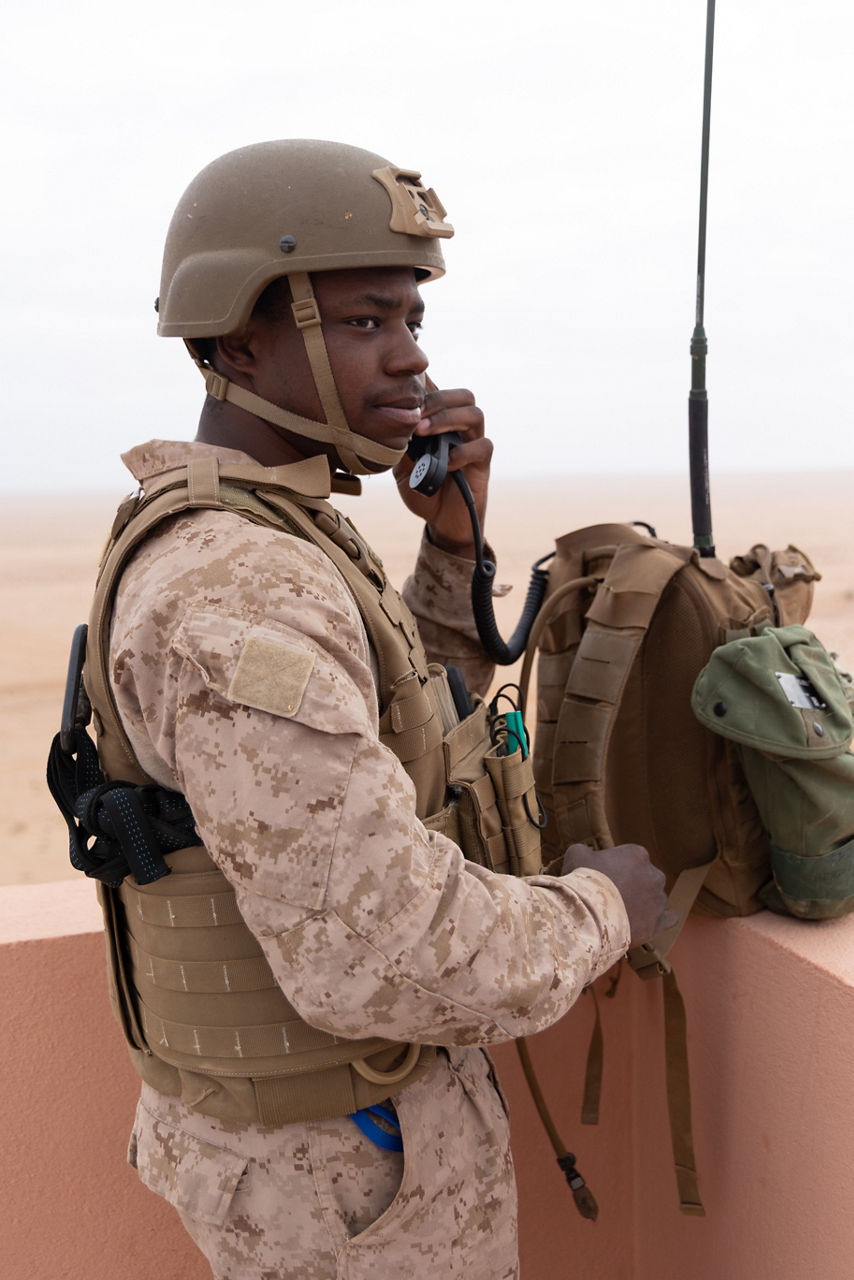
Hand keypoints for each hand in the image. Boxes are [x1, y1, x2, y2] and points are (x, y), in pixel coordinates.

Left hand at [393, 380, 491, 557]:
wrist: (441, 521)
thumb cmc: (423, 489)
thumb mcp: (402, 465)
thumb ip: (399, 444)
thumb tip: (386, 422)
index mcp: (442, 422)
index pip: (440, 391)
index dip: (426, 381)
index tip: (402, 384)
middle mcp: (461, 428)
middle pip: (464, 396)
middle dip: (438, 398)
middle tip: (414, 412)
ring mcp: (473, 444)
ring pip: (475, 414)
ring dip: (448, 418)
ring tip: (424, 431)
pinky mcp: (482, 466)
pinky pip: (483, 447)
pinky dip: (463, 451)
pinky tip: (444, 462)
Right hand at [561, 842, 675, 947]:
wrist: (587, 916)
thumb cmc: (582, 883)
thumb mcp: (576, 855)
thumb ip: (586, 851)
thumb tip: (586, 854)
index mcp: (637, 854)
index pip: (631, 858)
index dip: (616, 868)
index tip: (605, 878)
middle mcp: (654, 875)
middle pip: (646, 878)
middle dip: (633, 885)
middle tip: (613, 896)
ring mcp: (658, 900)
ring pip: (655, 898)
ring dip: (643, 903)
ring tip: (622, 913)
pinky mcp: (658, 923)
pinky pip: (669, 918)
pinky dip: (661, 918)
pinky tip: (648, 921)